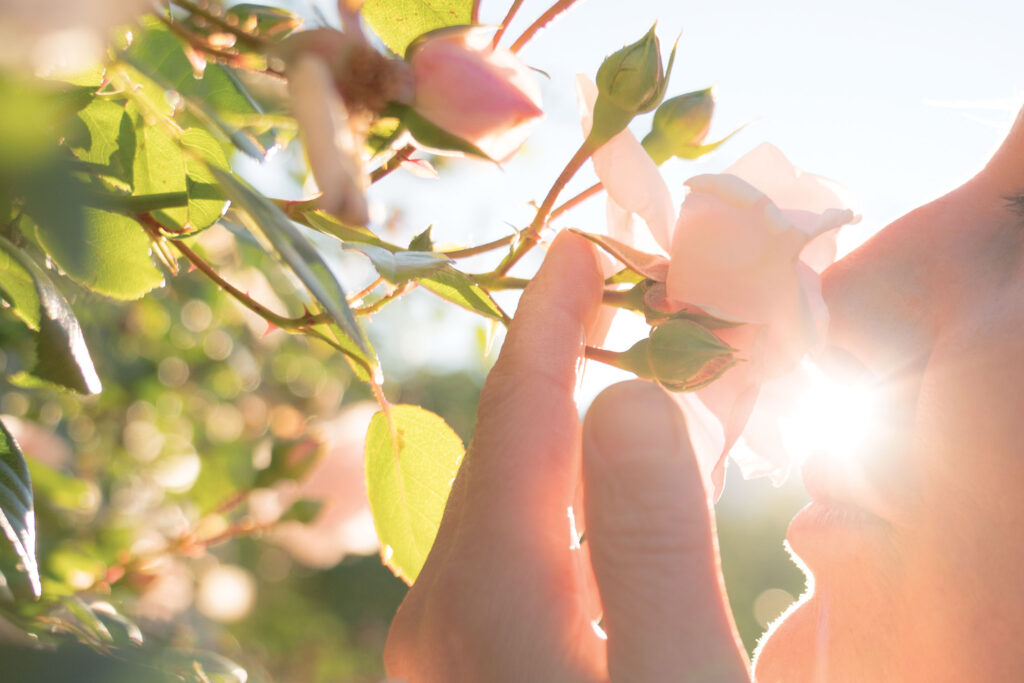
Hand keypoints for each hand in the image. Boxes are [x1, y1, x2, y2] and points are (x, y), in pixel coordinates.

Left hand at [384, 231, 749, 681]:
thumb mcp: (678, 679)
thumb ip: (651, 547)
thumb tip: (628, 394)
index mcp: (484, 599)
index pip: (518, 418)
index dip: (550, 322)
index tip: (579, 244)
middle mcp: (444, 611)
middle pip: (507, 450)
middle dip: (565, 362)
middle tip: (627, 290)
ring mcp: (451, 644)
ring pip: (514, 500)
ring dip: (573, 430)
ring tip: (635, 372)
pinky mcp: (478, 666)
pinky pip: (521, 550)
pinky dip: (573, 501)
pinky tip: (616, 492)